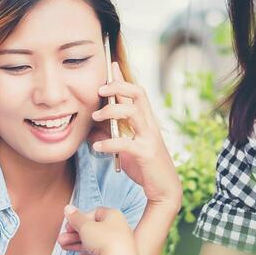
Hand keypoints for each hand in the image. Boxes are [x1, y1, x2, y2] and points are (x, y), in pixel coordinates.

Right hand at [59, 205, 139, 254]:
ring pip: (95, 242)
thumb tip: (68, 208)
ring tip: (63, 247)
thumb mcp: (86, 226)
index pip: (96, 212)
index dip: (81, 218)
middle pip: (94, 229)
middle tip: (61, 238)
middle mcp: (120, 229)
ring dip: (78, 244)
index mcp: (115, 216)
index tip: (70, 224)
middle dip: (75, 234)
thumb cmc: (105, 241)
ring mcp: (119, 246)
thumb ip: (75, 218)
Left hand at [89, 73, 182, 210]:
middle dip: (118, 86)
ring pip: (133, 112)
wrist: (165, 189)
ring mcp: (149, 137)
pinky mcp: (146, 153)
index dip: (122, 78)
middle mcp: (149, 125)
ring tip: (95, 117)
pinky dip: (109, 143)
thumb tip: (90, 130)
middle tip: (99, 89)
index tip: (110, 65)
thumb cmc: (144, 167)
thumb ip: (110, 136)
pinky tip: (96, 147)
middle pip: (138, 93)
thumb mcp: (124, 148)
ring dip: (111, 110)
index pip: (135, 93)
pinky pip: (126, 143)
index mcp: (145, 121)